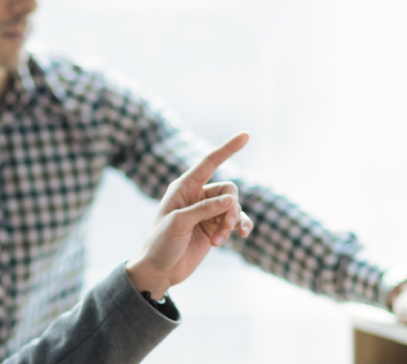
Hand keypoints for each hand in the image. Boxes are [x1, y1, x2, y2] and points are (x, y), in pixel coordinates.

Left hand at [126, 132, 254, 295]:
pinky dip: (240, 227)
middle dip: (231, 207)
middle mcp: (197, 196)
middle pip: (228, 190)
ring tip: (220, 240)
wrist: (160, 271)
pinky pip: (236, 221)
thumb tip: (230, 201)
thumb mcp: (179, 223)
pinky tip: (241, 235)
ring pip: (233, 207)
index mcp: (184, 187)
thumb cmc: (161, 243)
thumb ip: (204, 209)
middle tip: (224, 227)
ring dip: (231, 222)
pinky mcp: (215, 228)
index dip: (228, 148)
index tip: (246, 135)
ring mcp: (207, 213)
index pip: (209, 162)